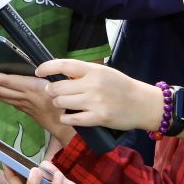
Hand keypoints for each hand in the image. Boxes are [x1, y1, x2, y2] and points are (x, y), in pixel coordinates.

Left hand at [0, 70, 62, 129]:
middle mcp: (24, 96)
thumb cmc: (66, 100)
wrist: (65, 124)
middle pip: (0, 90)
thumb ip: (47, 73)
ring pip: (4, 97)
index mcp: (30, 86)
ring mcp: (24, 105)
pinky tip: (4, 94)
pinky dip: (5, 97)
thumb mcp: (58, 81)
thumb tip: (37, 66)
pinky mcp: (27, 112)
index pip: (6, 80)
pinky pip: (12, 103)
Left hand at [36, 59, 158, 132]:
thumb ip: (83, 74)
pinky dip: (65, 117)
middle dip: (51, 91)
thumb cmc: (122, 87)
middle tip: (54, 93)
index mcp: (94, 70)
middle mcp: (93, 85)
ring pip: (61, 102)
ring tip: (63, 104)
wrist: (144, 104)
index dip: (47, 67)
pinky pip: (70, 118)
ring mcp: (95, 102)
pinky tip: (67, 116)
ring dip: (58, 104)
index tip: (38, 71)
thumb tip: (58, 75)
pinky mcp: (98, 118)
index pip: (64, 65)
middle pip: (57, 87)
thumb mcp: (104, 73)